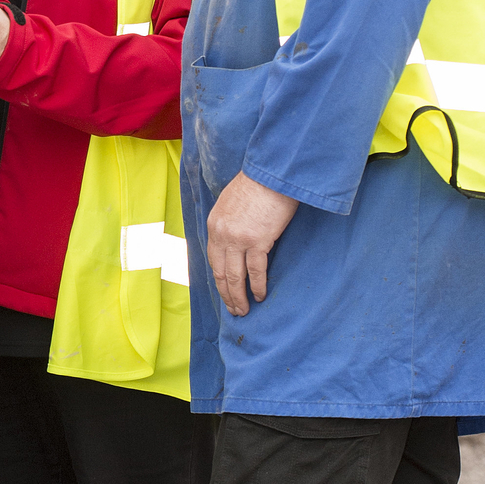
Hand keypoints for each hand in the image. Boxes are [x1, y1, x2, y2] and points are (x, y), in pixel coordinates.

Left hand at [207, 172, 298, 316]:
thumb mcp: (231, 201)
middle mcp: (221, 234)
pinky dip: (258, 286)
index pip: (213, 259)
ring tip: (244, 310)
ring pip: (235, 277)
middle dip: (226, 294)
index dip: (219, 278)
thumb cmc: (257, 184)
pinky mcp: (258, 241)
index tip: (224, 290)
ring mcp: (238, 239)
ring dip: (239, 297)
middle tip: (234, 310)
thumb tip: (235, 237)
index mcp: (214, 225)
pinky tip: (260, 296)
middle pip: (221, 273)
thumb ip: (229, 221)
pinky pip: (256, 271)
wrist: (271, 173)